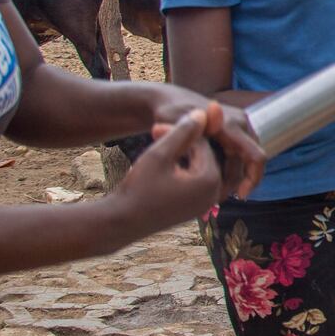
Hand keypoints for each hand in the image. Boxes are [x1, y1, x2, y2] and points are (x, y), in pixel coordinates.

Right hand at [109, 110, 221, 237]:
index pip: (201, 143)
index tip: (154, 128)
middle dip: (180, 144)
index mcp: (210, 180)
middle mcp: (214, 194)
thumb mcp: (159, 154)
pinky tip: (161, 165)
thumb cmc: (138, 188)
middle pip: (202, 155)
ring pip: (197, 167)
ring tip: (156, 148)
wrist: (120, 223)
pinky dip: (180, 170)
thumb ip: (181, 132)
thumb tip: (202, 112)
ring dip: (179, 156)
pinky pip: (194, 181)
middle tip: (154, 133)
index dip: (177, 133)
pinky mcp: (195, 209)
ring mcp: (205, 204)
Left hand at [148, 87, 264, 197]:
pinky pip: (240, 156)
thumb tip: (203, 134)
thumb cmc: (169, 116)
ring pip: (244, 161)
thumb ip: (188, 130)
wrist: (171, 101)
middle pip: (249, 163)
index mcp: (231, 124)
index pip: (256, 157)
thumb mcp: (174, 125)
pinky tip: (212, 179)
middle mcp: (242, 123)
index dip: (253, 180)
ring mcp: (242, 127)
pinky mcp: (238, 132)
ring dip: (231, 178)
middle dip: (237, 182)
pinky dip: (228, 170)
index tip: (240, 196)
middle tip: (216, 199)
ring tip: (212, 191)